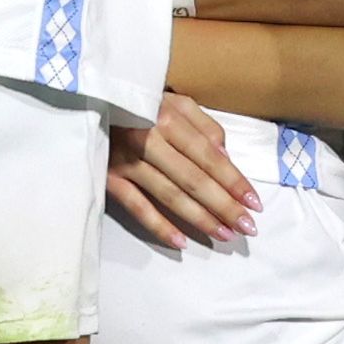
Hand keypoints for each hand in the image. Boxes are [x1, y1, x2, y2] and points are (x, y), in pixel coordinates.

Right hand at [106, 92, 256, 250]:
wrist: (88, 100)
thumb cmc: (139, 101)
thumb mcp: (174, 101)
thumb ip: (203, 125)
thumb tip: (225, 156)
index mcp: (168, 118)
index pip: (208, 155)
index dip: (233, 180)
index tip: (254, 202)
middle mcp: (147, 139)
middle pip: (193, 179)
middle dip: (223, 205)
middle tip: (246, 227)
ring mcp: (126, 161)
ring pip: (169, 195)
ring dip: (199, 218)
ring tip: (223, 235)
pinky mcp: (108, 178)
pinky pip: (137, 207)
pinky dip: (159, 226)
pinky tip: (181, 243)